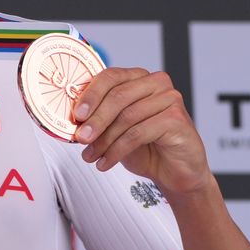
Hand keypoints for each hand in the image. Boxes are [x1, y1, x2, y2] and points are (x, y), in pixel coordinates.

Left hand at [71, 67, 212, 197]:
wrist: (175, 172)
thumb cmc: (145, 147)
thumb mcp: (116, 129)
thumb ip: (99, 117)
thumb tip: (73, 119)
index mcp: (139, 77)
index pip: (110, 77)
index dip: (90, 95)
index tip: (76, 115)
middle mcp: (157, 83)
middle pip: (118, 96)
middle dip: (95, 120)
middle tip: (80, 138)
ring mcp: (170, 99)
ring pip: (127, 117)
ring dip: (104, 140)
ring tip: (90, 156)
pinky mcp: (177, 119)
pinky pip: (138, 133)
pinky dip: (117, 150)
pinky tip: (106, 162)